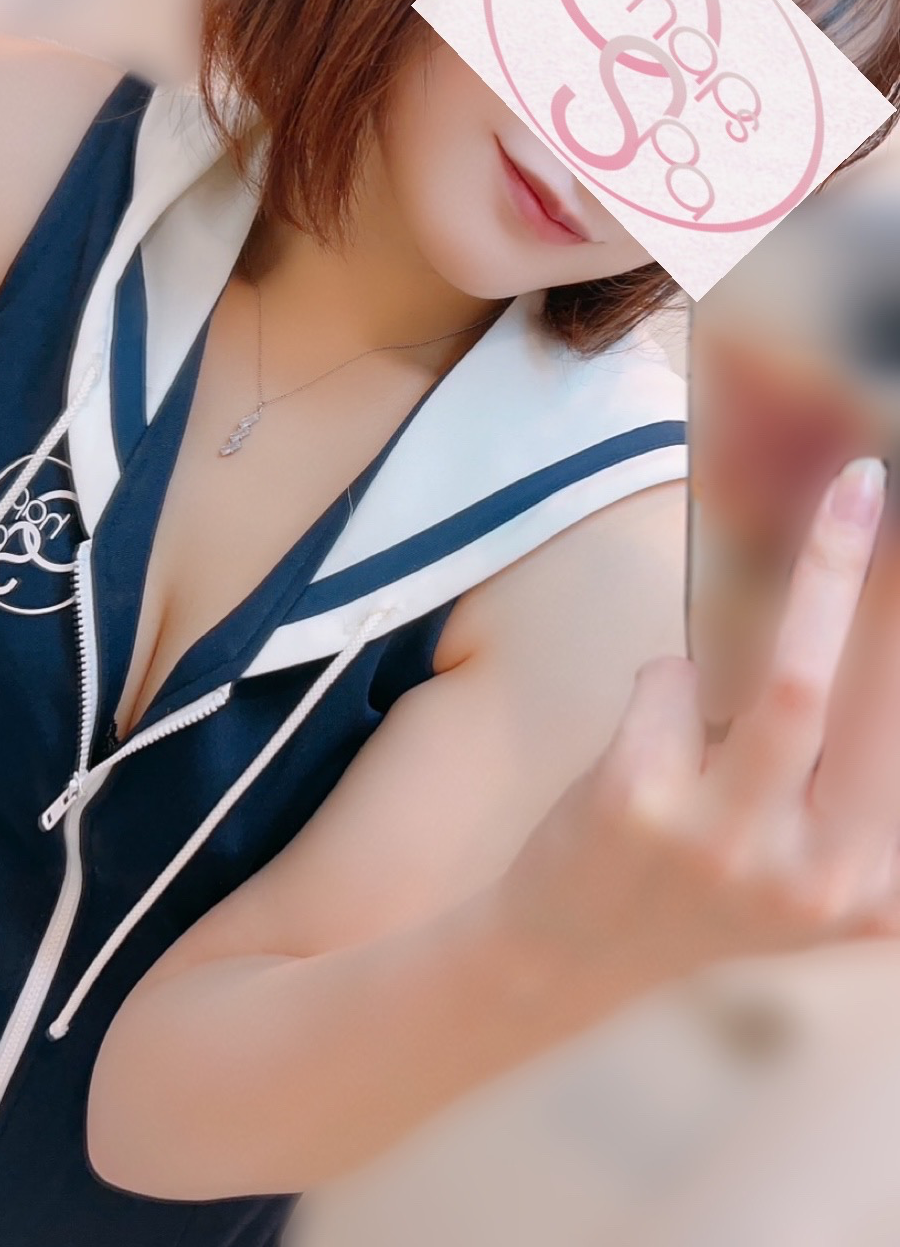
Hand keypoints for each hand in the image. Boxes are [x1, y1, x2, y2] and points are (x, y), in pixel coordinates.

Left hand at [497, 456, 899, 1000]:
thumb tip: (875, 609)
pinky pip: (677, 681)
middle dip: (876, 577)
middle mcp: (816, 878)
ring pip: (794, 679)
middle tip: (876, 484)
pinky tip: (660, 718)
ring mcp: (725, 846)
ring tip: (849, 489)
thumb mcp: (803, 855)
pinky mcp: (639, 806)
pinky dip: (671, 680)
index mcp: (872, 888)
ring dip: (823, 570)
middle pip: (877, 696)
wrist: (568, 953)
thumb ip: (850, 774)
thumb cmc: (703, 871)